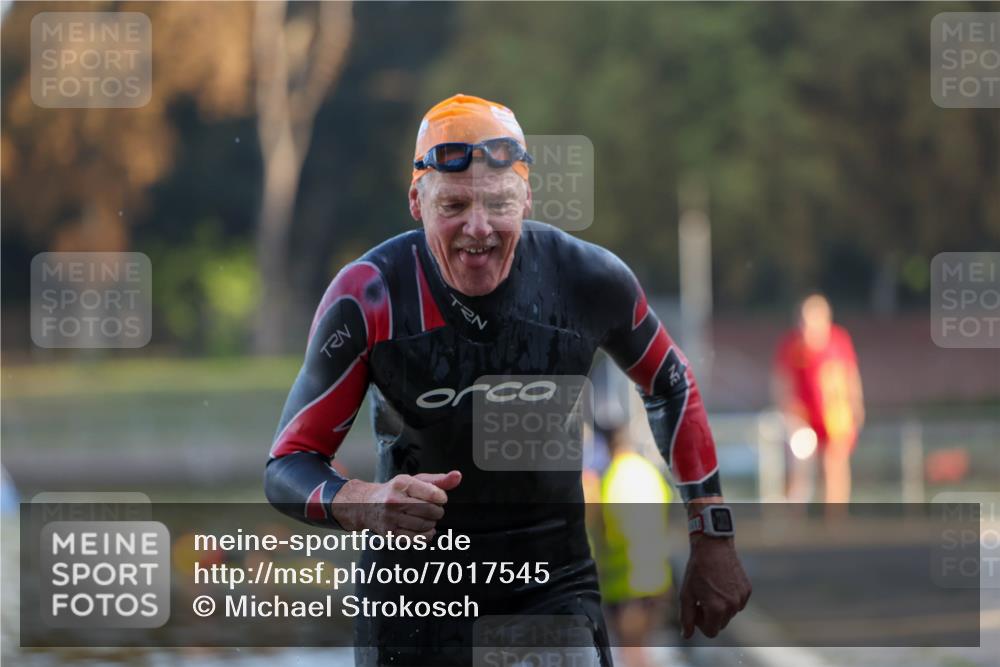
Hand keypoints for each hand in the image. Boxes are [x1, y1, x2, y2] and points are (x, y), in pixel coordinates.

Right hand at [331, 470, 461, 536]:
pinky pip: (416, 539)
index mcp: (402, 484)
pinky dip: (426, 536)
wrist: (366, 505)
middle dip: (437, 511)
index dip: (441, 497)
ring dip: (431, 523)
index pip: (433, 493)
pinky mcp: (390, 534)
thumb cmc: (395, 491)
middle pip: (430, 511)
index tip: (439, 498)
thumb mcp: (415, 481)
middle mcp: (394, 501)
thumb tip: (458, 476)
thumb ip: (439, 480)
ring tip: (427, 518)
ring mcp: (391, 518)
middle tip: (433, 509)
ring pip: (424, 525)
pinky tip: (424, 529)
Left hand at [679, 536, 751, 638]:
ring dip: (720, 607)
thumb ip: (686, 618)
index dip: (700, 623)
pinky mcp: (747, 590)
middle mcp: (732, 606)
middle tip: (701, 598)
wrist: (713, 547)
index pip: (710, 633)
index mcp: (716, 609)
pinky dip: (729, 599)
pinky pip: (737, 603)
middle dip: (709, 616)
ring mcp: (742, 598)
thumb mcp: (686, 594)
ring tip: (711, 589)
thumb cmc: (697, 570)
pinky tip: (721, 584)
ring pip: (730, 614)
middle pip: (720, 625)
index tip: (695, 609)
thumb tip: (686, 635)